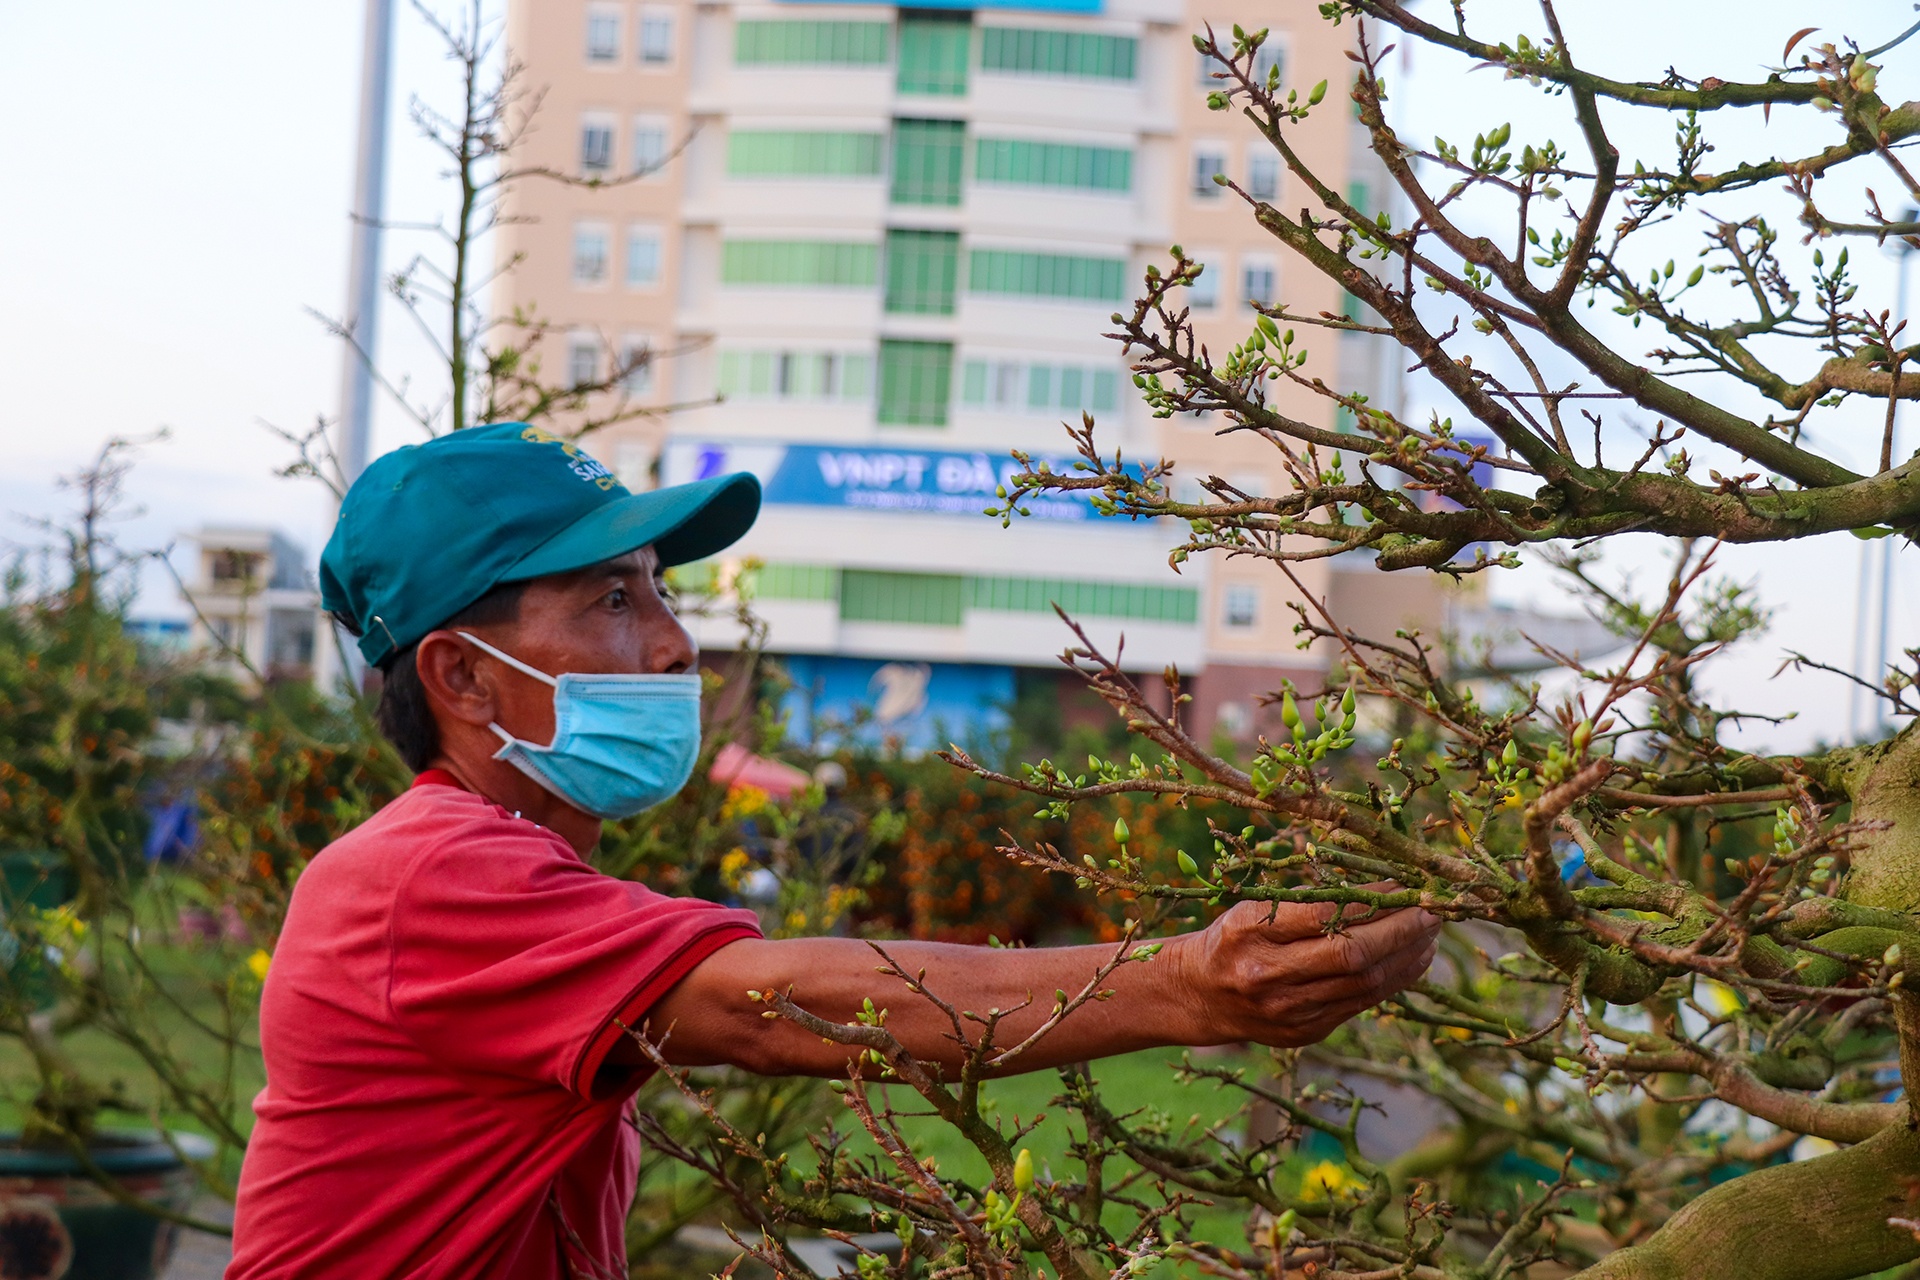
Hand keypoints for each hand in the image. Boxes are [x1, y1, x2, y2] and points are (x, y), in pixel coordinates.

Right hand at [1175, 896, 1439, 1046]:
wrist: (1199, 995)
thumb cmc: (1233, 938)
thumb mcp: (1255, 908)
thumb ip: (1308, 903)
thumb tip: (1383, 889)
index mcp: (1248, 933)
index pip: (1323, 916)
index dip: (1371, 900)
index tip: (1404, 884)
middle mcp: (1267, 977)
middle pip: (1351, 955)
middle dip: (1401, 930)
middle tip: (1433, 910)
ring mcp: (1289, 1011)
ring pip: (1364, 984)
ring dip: (1407, 957)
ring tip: (1431, 933)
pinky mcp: (1307, 1032)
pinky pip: (1362, 1003)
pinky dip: (1394, 979)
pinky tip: (1412, 959)